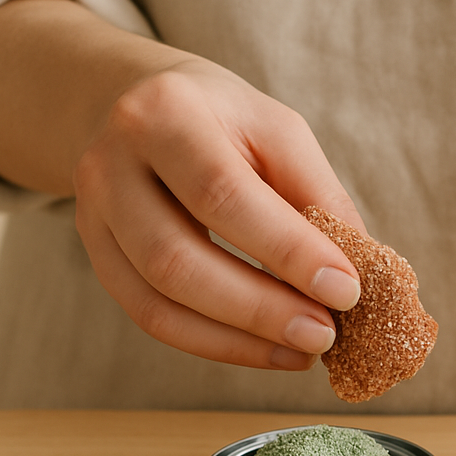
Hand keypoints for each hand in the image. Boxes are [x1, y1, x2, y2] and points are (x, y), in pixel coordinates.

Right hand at [74, 57, 363, 368]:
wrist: (138, 105)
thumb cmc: (226, 123)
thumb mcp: (279, 133)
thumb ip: (318, 195)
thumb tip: (361, 271)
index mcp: (166, 114)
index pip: (224, 194)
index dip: (287, 250)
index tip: (346, 290)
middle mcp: (111, 164)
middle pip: (178, 258)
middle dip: (261, 308)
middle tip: (325, 334)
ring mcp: (93, 214)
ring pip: (159, 299)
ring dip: (240, 338)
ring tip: (304, 350)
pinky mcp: (97, 256)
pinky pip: (151, 317)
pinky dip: (215, 344)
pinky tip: (266, 350)